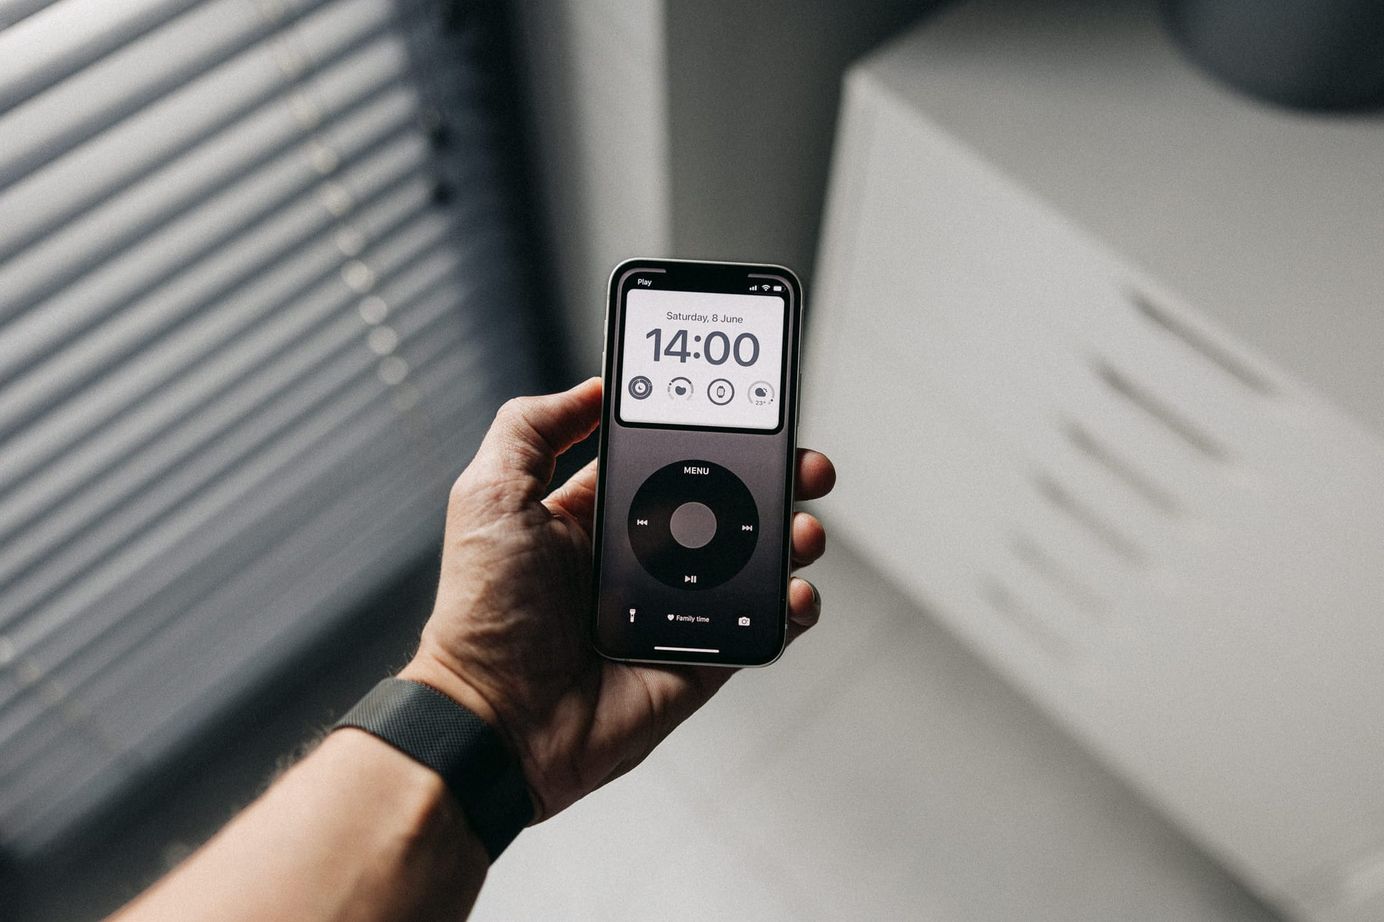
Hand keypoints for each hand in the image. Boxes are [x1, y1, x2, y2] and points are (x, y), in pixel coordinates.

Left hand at [400, 378, 834, 822]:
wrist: (497, 721)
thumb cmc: (483, 614)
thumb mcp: (489, 496)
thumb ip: (531, 429)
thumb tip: (591, 388)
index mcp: (596, 516)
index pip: (668, 460)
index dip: (710, 435)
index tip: (748, 411)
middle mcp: (641, 557)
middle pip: (727, 505)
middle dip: (774, 478)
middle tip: (803, 464)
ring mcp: (676, 608)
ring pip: (756, 561)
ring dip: (793, 536)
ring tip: (803, 528)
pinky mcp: (700, 658)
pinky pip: (761, 627)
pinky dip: (792, 607)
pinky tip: (795, 590)